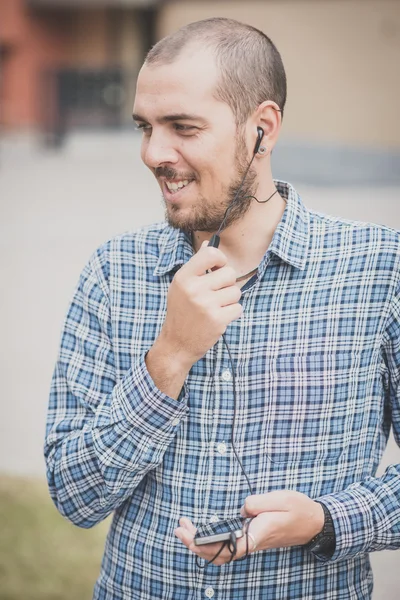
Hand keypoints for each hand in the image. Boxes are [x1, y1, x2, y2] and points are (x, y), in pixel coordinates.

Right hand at [159, 241, 241, 367]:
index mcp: (184, 277)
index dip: (221, 260)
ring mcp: (206, 305)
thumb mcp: (181, 286)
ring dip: (229, 300)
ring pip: (236, 292)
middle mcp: (194, 289)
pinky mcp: (217, 320)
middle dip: (227, 284)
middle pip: (229, 274)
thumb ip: (197, 265)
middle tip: (215, 294)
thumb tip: (208, 244)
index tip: (218, 268)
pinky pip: (238, 308)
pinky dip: (232, 313)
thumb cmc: (181, 312)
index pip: (211, 254)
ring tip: (215, 308)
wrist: (177, 344)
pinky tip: (218, 318)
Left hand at [174, 491, 323, 565]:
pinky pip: (228, 543)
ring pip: (223, 549)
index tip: (191, 537)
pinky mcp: (253, 537)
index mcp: (259, 533)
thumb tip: (241, 510)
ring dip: (202, 541)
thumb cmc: (298, 509)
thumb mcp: (280, 498)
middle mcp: (253, 541)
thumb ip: (257, 503)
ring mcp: (252, 541)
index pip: (229, 547)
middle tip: (179, 529)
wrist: (314, 523)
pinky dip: (212, 538)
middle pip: (221, 552)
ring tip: (185, 527)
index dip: (208, 545)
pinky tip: (203, 529)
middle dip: (197, 544)